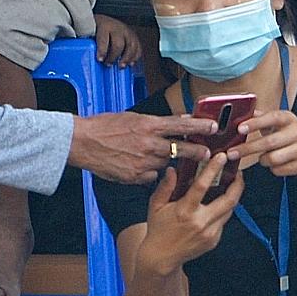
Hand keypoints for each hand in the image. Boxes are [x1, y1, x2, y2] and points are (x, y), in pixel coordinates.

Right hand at [68, 112, 215, 183]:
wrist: (82, 142)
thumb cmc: (105, 126)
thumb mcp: (133, 118)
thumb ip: (156, 123)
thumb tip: (179, 122)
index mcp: (149, 125)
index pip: (182, 126)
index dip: (200, 127)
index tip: (214, 128)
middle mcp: (149, 144)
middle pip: (181, 150)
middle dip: (197, 152)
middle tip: (207, 153)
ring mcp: (143, 163)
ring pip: (165, 164)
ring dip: (165, 161)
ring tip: (151, 155)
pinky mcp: (135, 177)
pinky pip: (150, 176)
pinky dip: (149, 172)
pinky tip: (138, 165)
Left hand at [93, 14, 142, 65]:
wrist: (104, 19)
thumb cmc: (96, 28)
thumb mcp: (90, 32)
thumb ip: (88, 42)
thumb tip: (85, 55)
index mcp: (104, 25)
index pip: (104, 39)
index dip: (102, 50)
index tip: (100, 59)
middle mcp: (117, 27)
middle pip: (119, 44)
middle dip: (114, 56)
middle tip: (108, 64)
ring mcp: (127, 31)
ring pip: (131, 46)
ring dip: (126, 58)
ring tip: (121, 66)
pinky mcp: (134, 36)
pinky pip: (138, 47)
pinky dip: (135, 56)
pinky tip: (131, 63)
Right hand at [139, 152, 244, 271]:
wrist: (162, 258)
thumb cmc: (158, 229)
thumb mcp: (155, 206)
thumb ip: (165, 186)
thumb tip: (173, 169)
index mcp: (185, 211)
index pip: (202, 186)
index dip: (213, 169)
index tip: (221, 157)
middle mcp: (200, 222)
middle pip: (229, 200)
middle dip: (238, 184)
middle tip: (239, 172)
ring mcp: (210, 233)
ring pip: (230, 210)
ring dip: (233, 196)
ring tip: (232, 185)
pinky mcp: (214, 240)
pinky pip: (223, 221)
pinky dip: (223, 210)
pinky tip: (218, 204)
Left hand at [237, 109, 296, 177]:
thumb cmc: (289, 134)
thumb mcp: (278, 122)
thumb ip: (261, 117)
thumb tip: (244, 112)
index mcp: (288, 118)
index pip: (271, 118)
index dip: (255, 123)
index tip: (240, 129)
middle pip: (268, 142)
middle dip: (247, 149)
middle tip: (231, 153)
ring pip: (272, 159)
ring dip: (263, 160)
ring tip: (263, 157)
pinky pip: (278, 170)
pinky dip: (273, 168)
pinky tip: (276, 163)